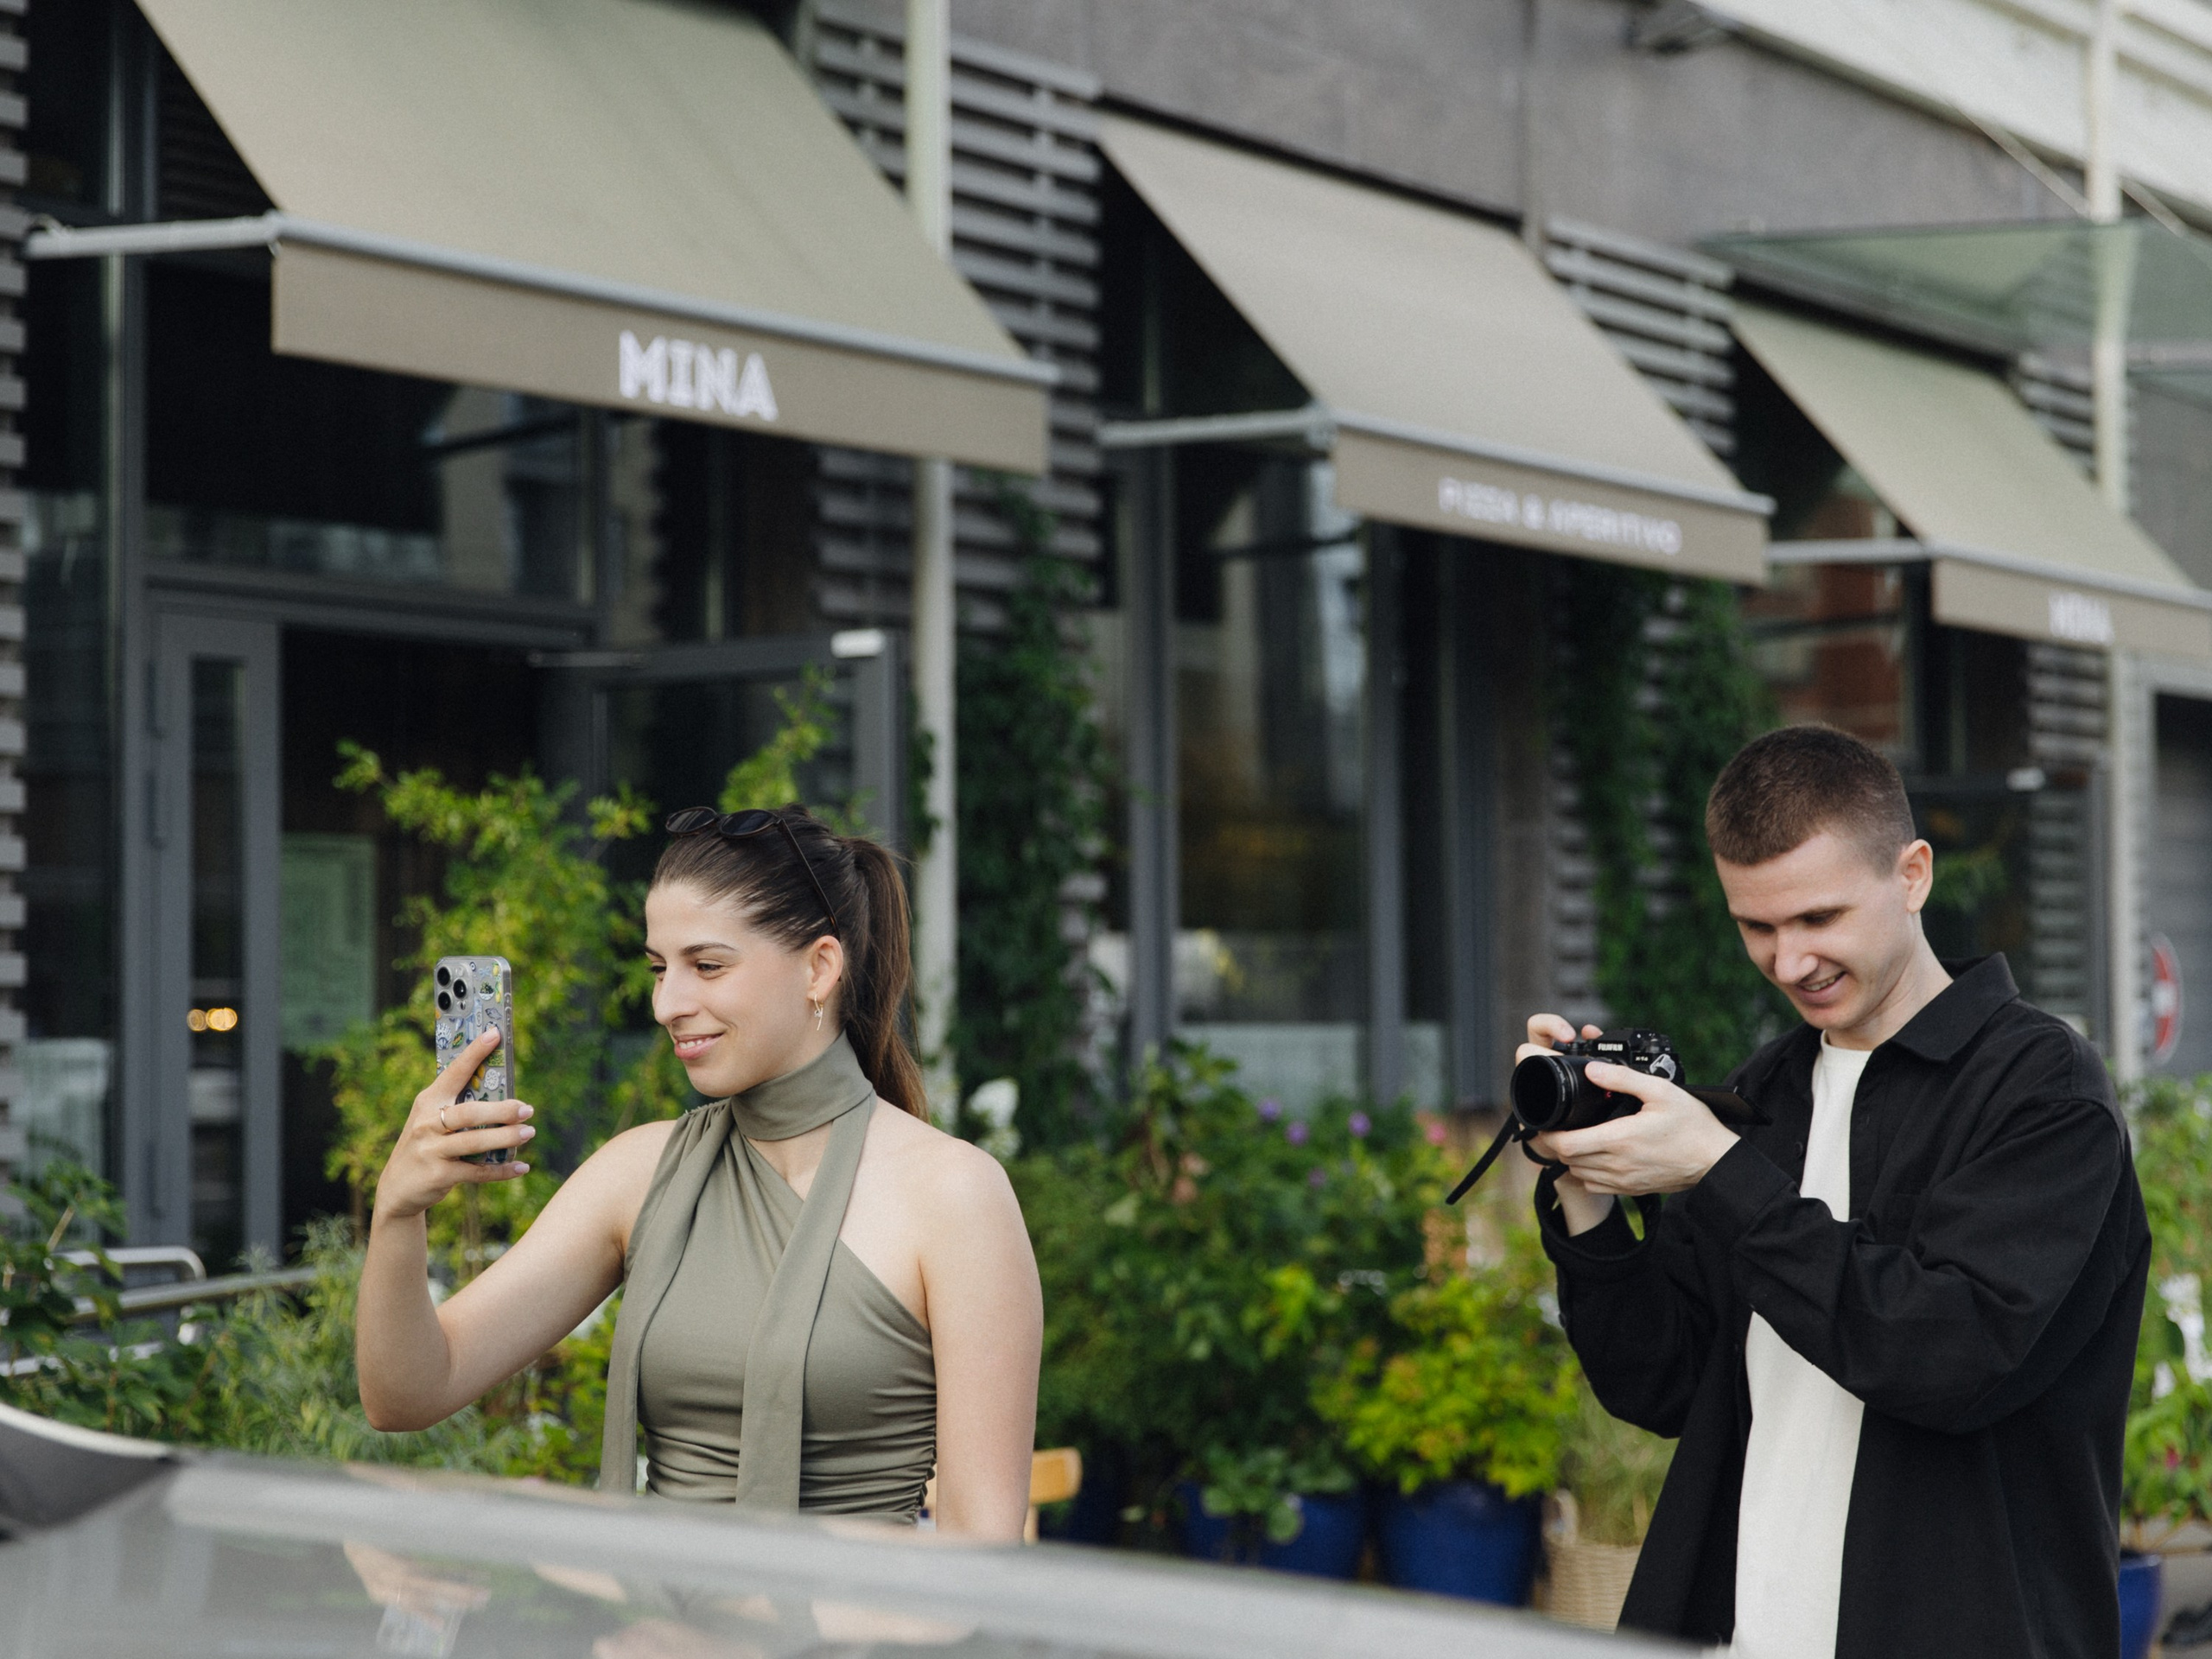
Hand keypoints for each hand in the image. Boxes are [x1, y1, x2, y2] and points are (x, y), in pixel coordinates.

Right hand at [372, 1029, 533, 1222]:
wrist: (397, 1188)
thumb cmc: (425, 1145)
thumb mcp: (431, 1120)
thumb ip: (457, 1107)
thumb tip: (502, 1093)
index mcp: (428, 1101)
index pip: (454, 1072)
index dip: (475, 1053)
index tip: (495, 1034)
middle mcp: (427, 1123)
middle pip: (470, 1112)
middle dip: (501, 1110)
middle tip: (527, 1109)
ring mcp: (431, 1150)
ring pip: (475, 1141)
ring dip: (506, 1138)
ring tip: (529, 1132)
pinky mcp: (439, 1175)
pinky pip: (477, 1171)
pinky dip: (501, 1170)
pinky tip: (521, 1166)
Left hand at [1530, 1061, 1737, 1196]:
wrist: (1716, 1160)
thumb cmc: (1692, 1125)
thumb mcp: (1661, 1091)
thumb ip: (1623, 1078)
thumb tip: (1592, 1069)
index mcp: (1619, 1140)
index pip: (1566, 1145)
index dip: (1551, 1133)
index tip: (1552, 1120)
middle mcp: (1617, 1165)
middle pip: (1567, 1160)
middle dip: (1559, 1142)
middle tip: (1563, 1125)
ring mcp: (1624, 1181)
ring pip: (1579, 1174)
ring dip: (1573, 1158)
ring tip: (1580, 1137)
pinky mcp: (1632, 1191)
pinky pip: (1596, 1187)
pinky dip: (1588, 1173)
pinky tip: (1598, 1156)